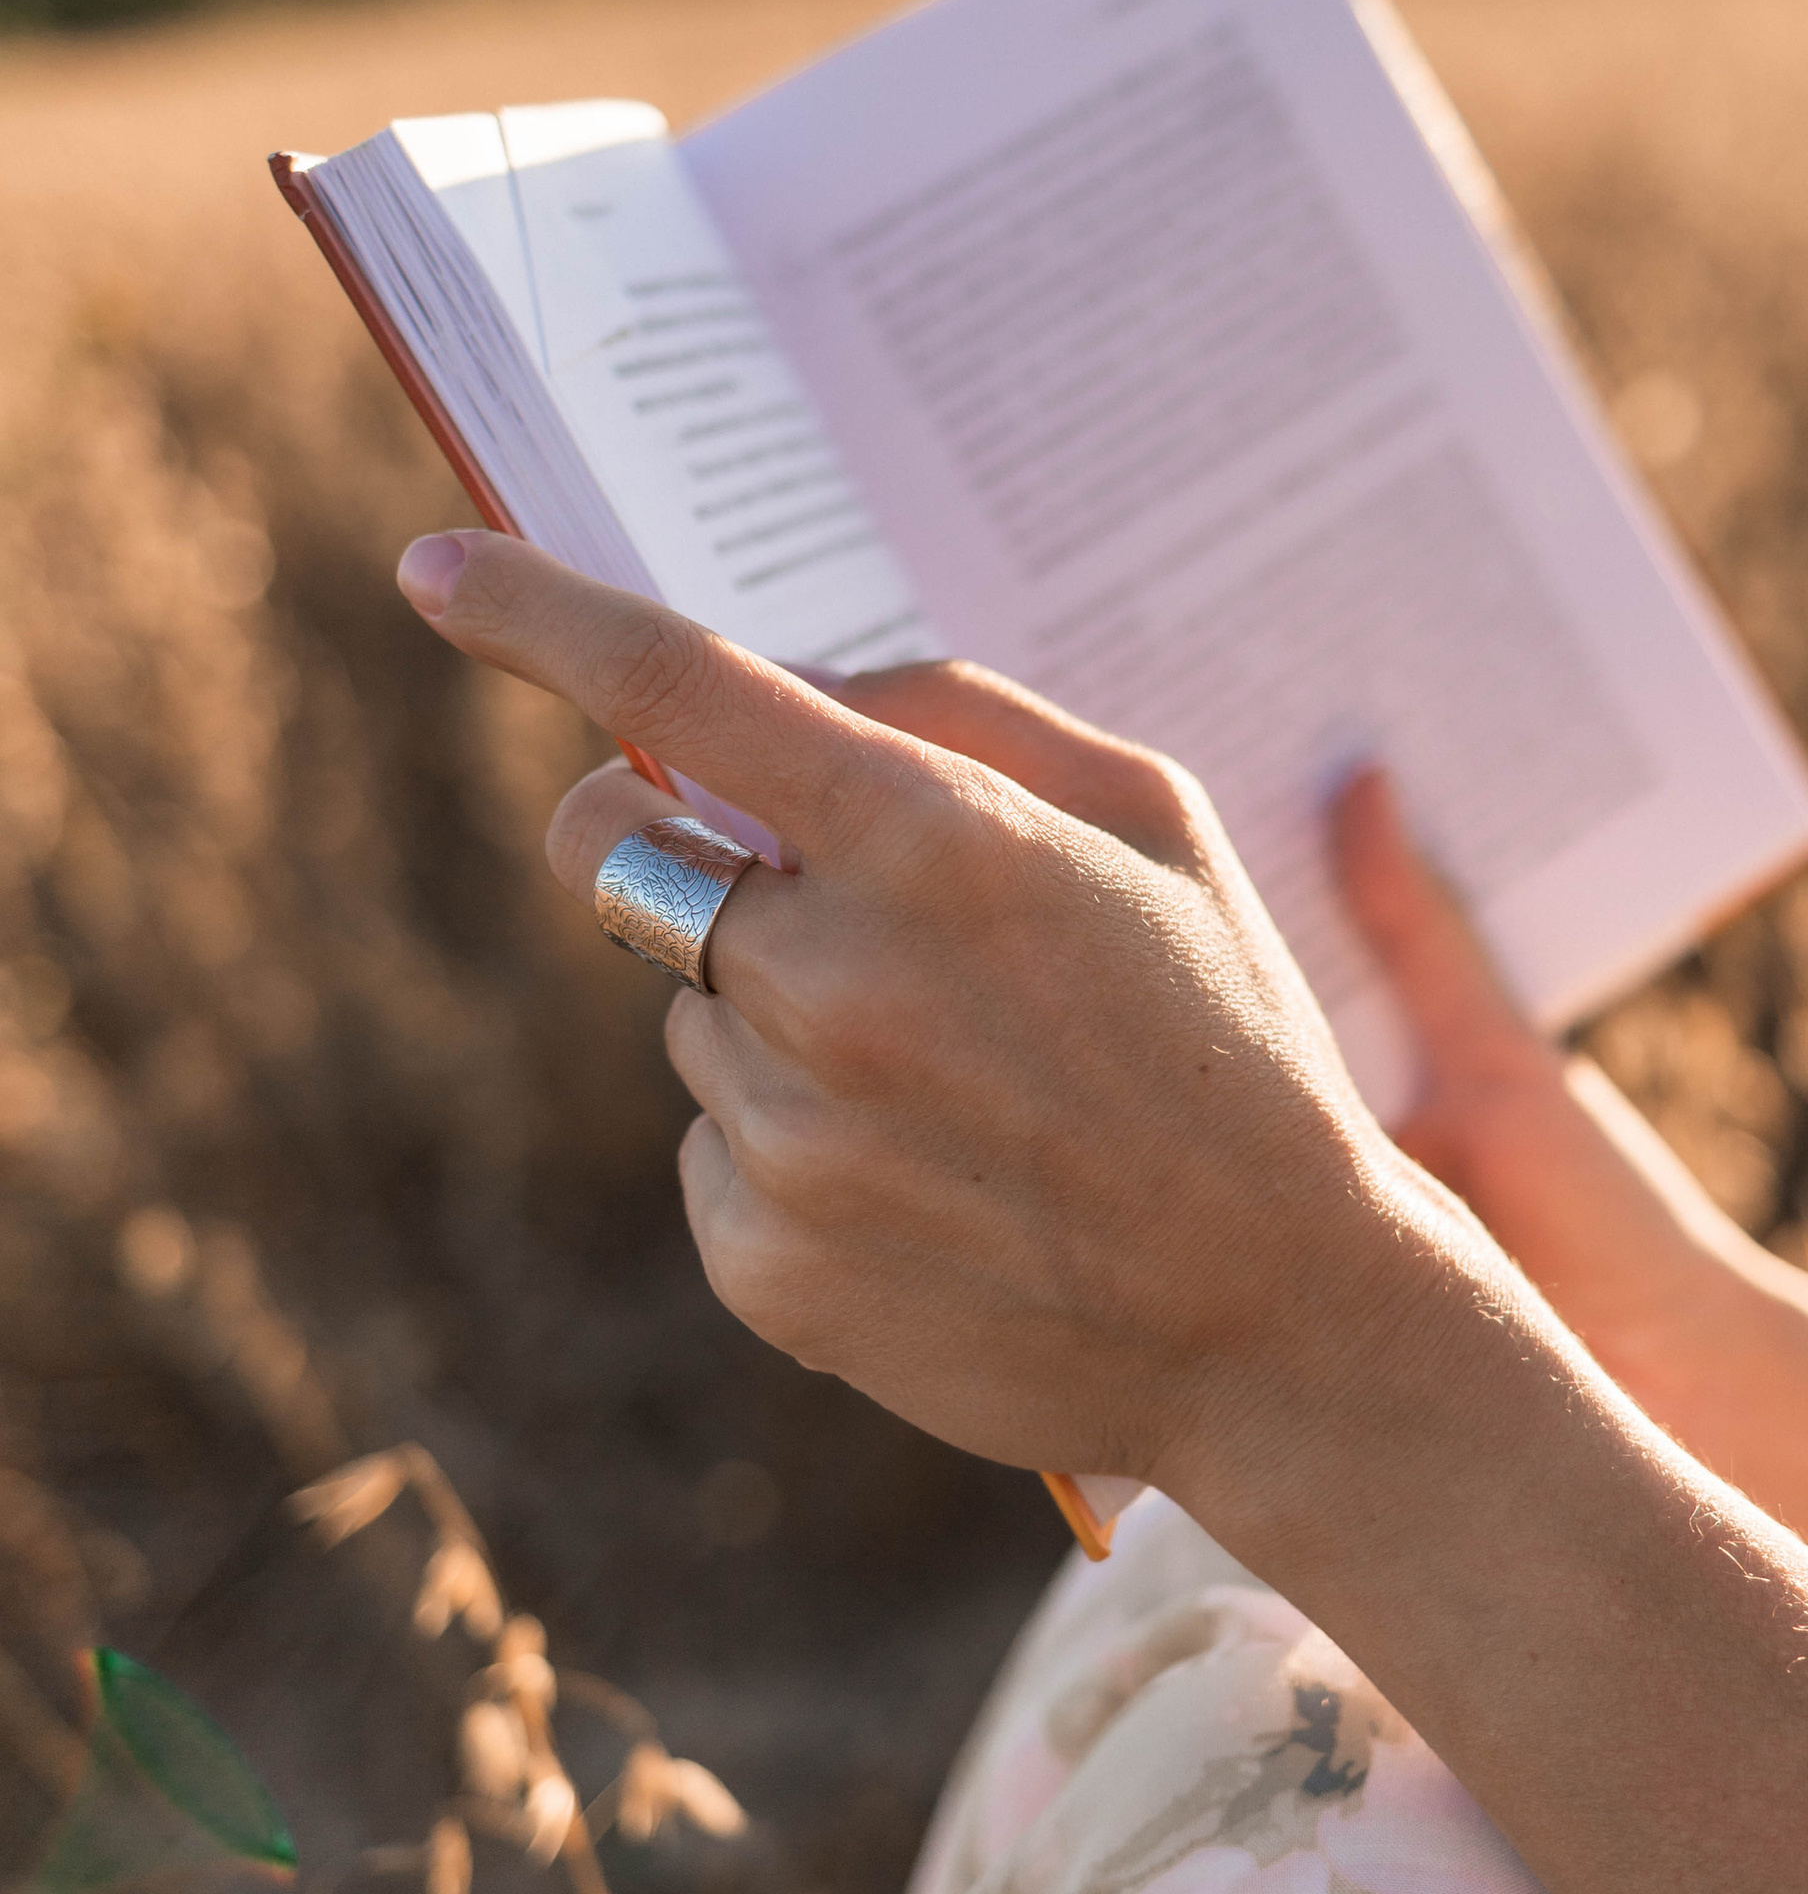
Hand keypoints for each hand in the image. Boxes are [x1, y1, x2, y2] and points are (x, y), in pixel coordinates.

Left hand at [400, 533, 1807, 1893]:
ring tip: (958, 1086)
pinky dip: (791, 1142)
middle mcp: (830, 980)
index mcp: (933, 843)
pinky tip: (935, 1181)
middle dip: (670, 837)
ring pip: (687, 1006)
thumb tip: (785, 690)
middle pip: (625, 850)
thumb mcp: (1155, 822)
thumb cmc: (1229, 1040)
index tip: (438, 569)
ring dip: (773, 1009)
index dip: (535, 614)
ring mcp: (783, 1133)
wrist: (1283, 1324)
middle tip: (784, 877)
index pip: (678, 690)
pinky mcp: (758, 1259)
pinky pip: (713, 1142)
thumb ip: (962, 717)